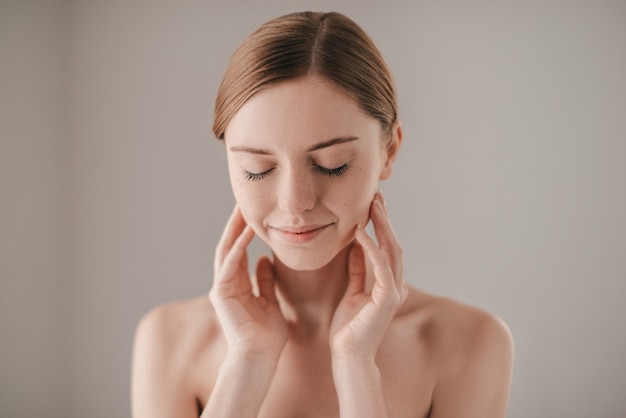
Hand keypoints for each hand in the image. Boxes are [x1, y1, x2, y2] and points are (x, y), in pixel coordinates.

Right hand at [209, 205, 287, 358]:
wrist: (260, 356)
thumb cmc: (268, 335)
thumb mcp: (270, 300)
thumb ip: (265, 281)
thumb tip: (264, 261)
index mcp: (237, 285)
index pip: (239, 251)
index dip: (245, 231)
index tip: (254, 213)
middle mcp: (226, 284)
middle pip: (230, 246)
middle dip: (236, 225)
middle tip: (243, 202)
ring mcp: (222, 288)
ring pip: (226, 250)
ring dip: (234, 230)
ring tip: (241, 209)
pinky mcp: (222, 293)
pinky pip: (229, 264)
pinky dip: (238, 247)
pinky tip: (247, 232)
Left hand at [329, 192, 407, 360]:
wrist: (348, 356)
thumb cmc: (348, 328)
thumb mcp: (351, 291)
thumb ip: (357, 270)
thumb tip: (355, 246)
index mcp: (388, 283)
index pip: (387, 247)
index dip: (381, 224)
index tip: (372, 203)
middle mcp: (395, 284)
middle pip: (393, 243)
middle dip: (384, 218)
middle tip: (376, 194)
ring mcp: (394, 291)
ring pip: (391, 250)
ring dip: (381, 226)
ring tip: (371, 205)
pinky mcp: (386, 299)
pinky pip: (380, 266)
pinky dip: (371, 246)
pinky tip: (360, 231)